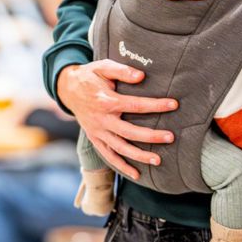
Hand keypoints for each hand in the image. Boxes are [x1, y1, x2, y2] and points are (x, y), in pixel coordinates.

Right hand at [56, 61, 177, 180]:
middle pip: (130, 132)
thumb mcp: (103, 67)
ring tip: (158, 160)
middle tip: (170, 137)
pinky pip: (108, 155)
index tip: (174, 105)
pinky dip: (121, 166)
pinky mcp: (95, 139)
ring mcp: (97, 132)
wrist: (67, 88)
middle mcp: (102, 120)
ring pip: (120, 148)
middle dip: (151, 136)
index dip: (156, 105)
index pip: (136, 105)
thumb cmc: (90, 76)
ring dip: (139, 156)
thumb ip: (122, 71)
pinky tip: (136, 174)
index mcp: (107, 101)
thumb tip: (141, 76)